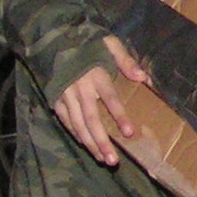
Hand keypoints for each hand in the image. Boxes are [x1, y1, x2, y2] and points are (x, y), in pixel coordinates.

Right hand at [52, 35, 148, 166]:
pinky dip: (75, 134)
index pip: (110, 98)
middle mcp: (79, 88)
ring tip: (103, 159)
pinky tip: (85, 145)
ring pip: (77, 124)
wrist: (53, 36)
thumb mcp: (109, 42)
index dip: (119, 116)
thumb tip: (143, 77)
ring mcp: (65, 95)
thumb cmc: (87, 41)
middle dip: (101, 141)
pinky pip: (65, 120)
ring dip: (89, 143)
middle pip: (91, 119)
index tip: (129, 133)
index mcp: (95, 74)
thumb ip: (126, 59)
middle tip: (113, 160)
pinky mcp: (55, 98)